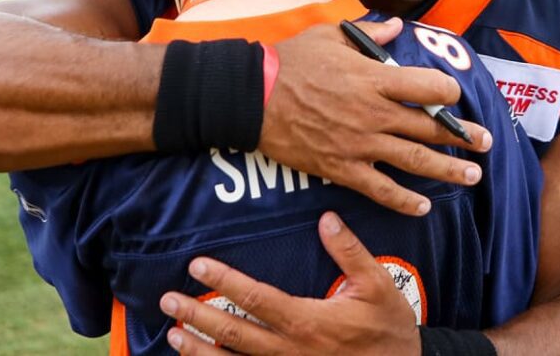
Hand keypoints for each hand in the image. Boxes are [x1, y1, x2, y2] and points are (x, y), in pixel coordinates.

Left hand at [160, 212, 420, 354]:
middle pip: (234, 334)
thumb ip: (350, 251)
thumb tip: (326, 218)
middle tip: (168, 300)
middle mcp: (291, 352)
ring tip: (173, 336)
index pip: (255, 298)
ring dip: (200, 351)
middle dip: (197, 316)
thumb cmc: (391, 331)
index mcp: (309, 321)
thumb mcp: (378, 285)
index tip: (197, 265)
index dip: (223, 281)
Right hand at [260, 18, 490, 216]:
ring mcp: (359, 144)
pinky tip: (424, 205)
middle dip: (463, 136)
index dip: (448, 91)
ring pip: (415, 161)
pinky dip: (404, 201)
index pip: (429, 86)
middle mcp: (374, 113)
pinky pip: (380, 190)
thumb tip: (394, 28)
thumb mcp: (328, 35)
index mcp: (374, 78)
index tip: (453, 94)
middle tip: (485, 142)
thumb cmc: (289, 61)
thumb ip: (368, 35)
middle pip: (430, 127)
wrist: (251, 97)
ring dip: (448, 169)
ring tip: (471, 176)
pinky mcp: (341, 168)